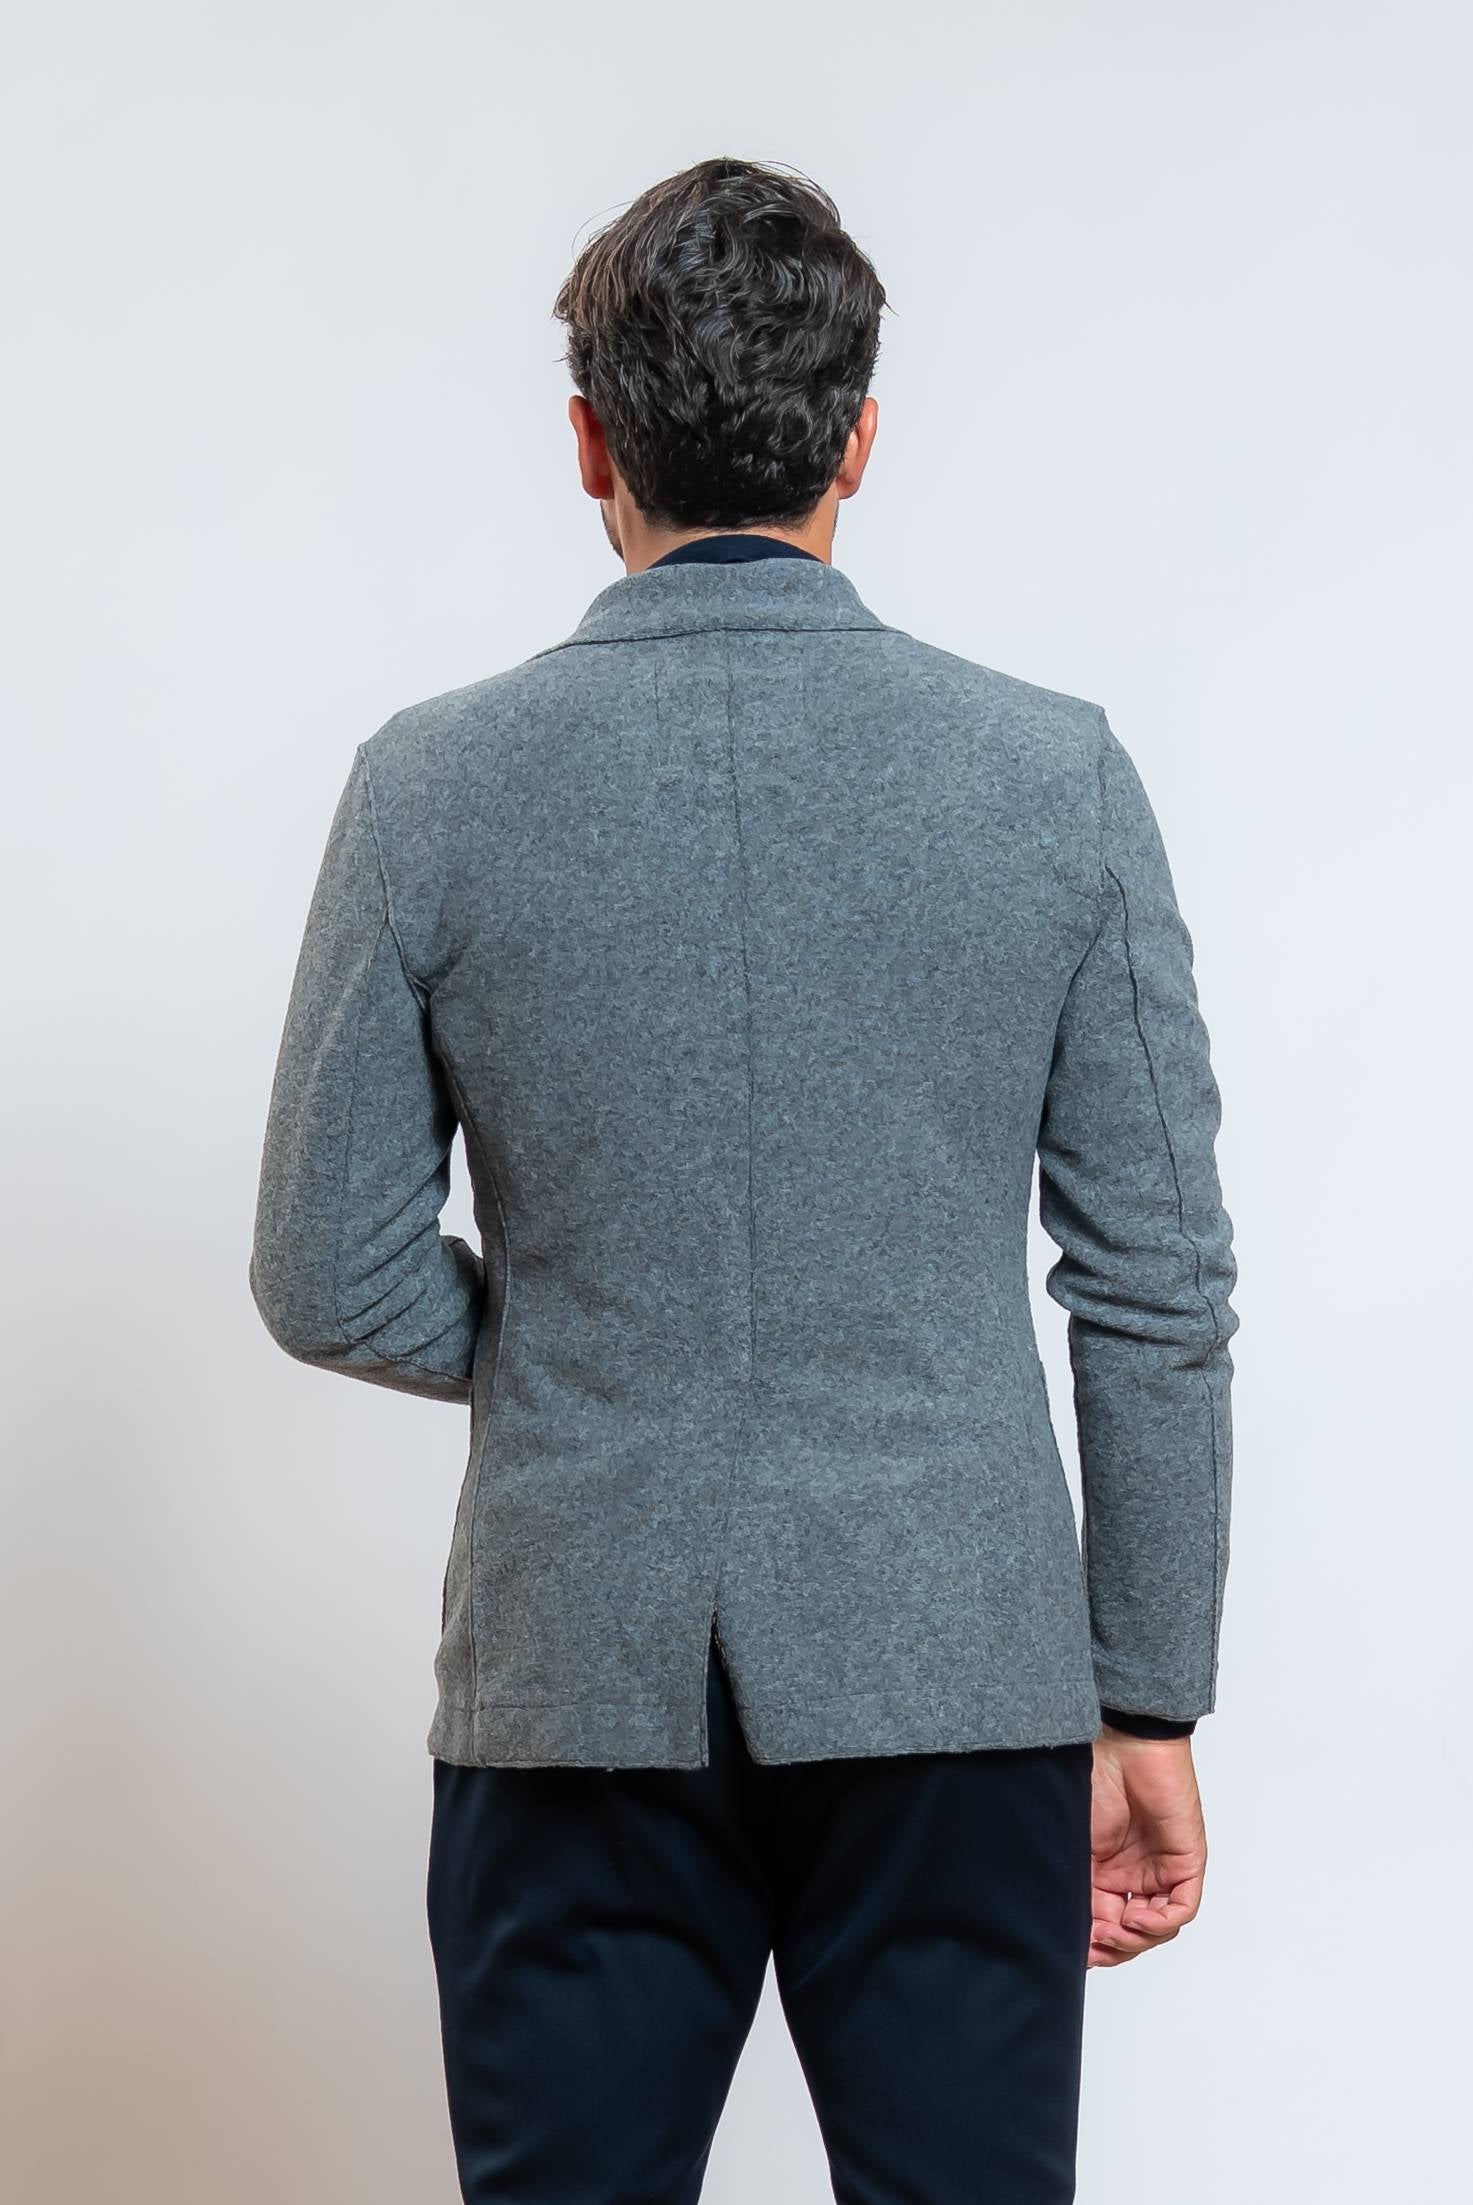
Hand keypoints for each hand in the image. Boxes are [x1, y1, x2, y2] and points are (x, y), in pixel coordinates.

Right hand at [1088, 1727, 1206, 1967]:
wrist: (1122, 1744)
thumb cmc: (1090, 1779)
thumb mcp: (1074, 1845)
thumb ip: (1075, 1885)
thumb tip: (1068, 1930)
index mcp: (1108, 1872)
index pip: (1106, 1923)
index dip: (1093, 1943)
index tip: (1074, 1952)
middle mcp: (1137, 1875)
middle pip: (1133, 1932)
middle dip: (1113, 1948)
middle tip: (1093, 1949)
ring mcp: (1163, 1870)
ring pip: (1158, 1927)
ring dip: (1134, 1938)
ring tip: (1111, 1931)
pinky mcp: (1186, 1863)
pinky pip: (1181, 1907)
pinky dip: (1159, 1921)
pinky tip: (1134, 1917)